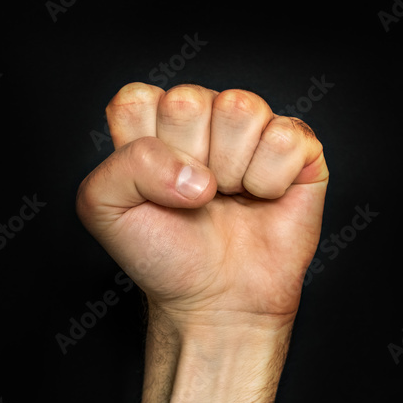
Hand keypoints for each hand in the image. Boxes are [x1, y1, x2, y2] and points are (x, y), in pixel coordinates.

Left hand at [76, 83, 328, 331]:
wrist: (216, 303)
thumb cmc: (164, 256)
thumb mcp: (105, 212)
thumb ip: (120, 168)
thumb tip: (195, 174)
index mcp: (153, 122)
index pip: (138, 99)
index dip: (145, 150)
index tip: (153, 190)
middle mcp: (203, 116)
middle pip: (188, 100)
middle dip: (188, 161)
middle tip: (194, 198)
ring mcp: (252, 129)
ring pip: (241, 108)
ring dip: (231, 170)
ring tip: (228, 198)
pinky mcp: (298, 148)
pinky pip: (286, 137)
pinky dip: (270, 181)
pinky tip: (261, 199)